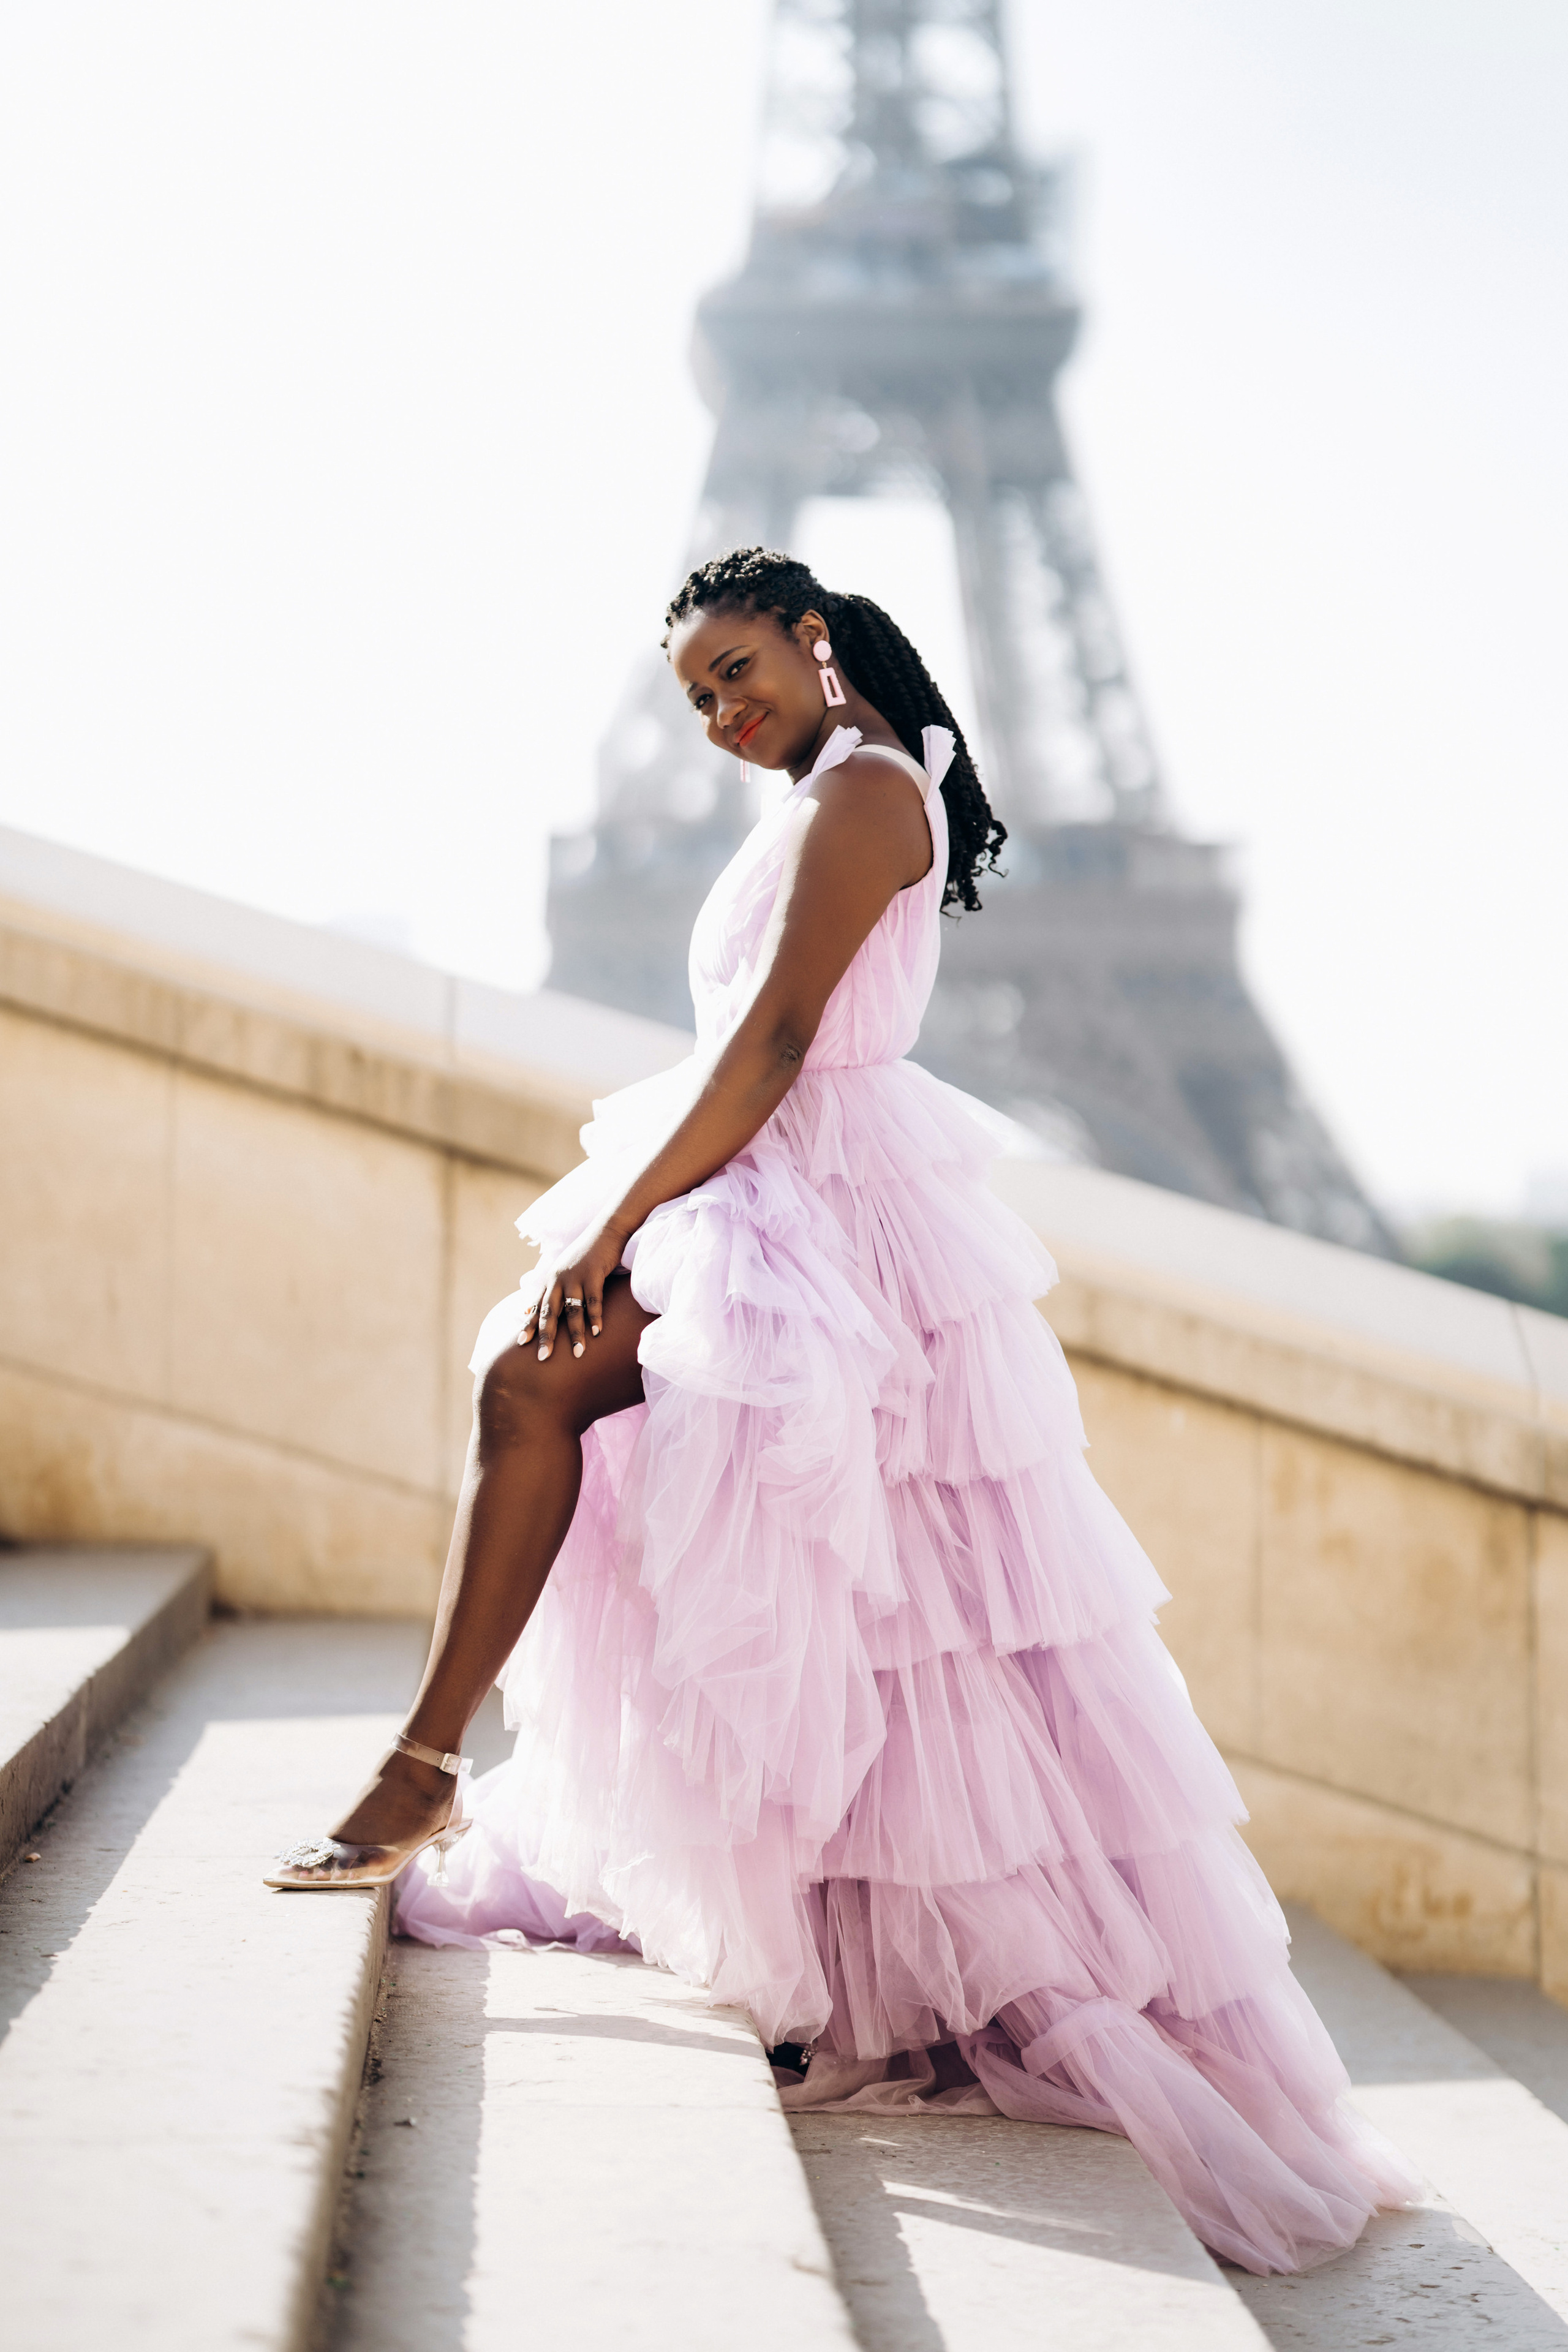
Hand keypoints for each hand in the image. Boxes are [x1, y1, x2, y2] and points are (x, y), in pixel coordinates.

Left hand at [518, 1219, 630, 1360]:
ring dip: (575, 1333)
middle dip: (546, 1336)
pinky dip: (595, 1317)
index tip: (521, 1343)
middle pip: (550, 1312)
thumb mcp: (565, 1271)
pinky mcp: (593, 1273)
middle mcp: (558, 1278)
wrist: (606, 1231)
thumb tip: (531, 1308)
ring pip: (572, 1310)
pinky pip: (593, 1300)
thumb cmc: (587, 1254)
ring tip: (578, 1353)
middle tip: (543, 1357)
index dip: (529, 1324)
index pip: (537, 1306)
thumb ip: (552, 1289)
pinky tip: (597, 1332)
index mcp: (551, 1279)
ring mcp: (575, 1276)